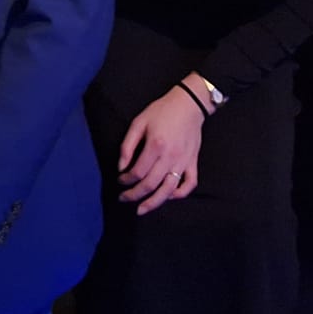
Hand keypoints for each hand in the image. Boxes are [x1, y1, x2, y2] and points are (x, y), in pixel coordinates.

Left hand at [116, 83, 203, 214]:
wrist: (189, 104)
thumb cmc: (162, 111)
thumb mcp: (139, 122)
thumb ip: (127, 145)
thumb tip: (121, 167)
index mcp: (155, 146)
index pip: (137, 172)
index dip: (126, 180)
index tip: (120, 180)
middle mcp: (170, 157)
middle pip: (151, 184)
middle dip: (134, 195)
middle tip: (124, 199)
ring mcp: (183, 161)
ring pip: (169, 190)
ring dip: (154, 202)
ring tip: (142, 209)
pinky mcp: (193, 162)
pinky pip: (189, 184)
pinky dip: (180, 194)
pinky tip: (168, 196)